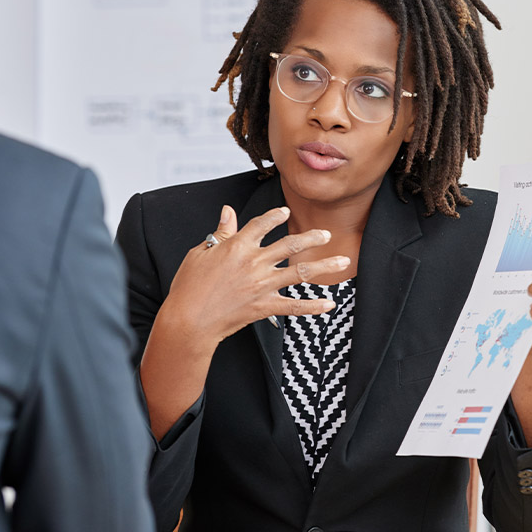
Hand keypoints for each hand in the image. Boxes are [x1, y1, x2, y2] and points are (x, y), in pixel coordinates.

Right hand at [163, 204, 349, 346]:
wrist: (188, 320)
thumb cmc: (189, 286)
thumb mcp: (200, 252)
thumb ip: (221, 232)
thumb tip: (228, 211)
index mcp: (237, 246)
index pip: (262, 224)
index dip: (275, 216)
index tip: (285, 211)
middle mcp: (255, 262)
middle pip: (290, 244)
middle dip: (312, 237)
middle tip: (326, 233)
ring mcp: (262, 285)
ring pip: (300, 272)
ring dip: (324, 266)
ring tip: (343, 261)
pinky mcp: (265, 306)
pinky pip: (295, 306)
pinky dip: (314, 306)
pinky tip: (330, 304)